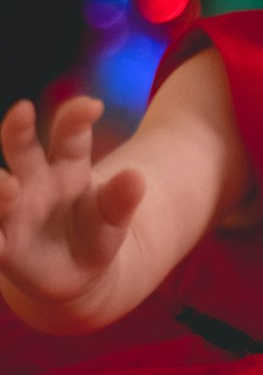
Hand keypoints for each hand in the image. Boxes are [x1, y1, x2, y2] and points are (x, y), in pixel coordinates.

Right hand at [0, 96, 144, 309]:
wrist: (73, 269)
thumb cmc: (94, 232)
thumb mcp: (112, 217)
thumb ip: (120, 198)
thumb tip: (137, 177)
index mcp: (67, 166)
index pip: (70, 134)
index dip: (77, 116)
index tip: (93, 105)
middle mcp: (33, 180)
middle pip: (21, 146)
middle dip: (18, 129)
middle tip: (23, 112)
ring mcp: (12, 209)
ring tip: (9, 186)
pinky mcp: (1, 243)